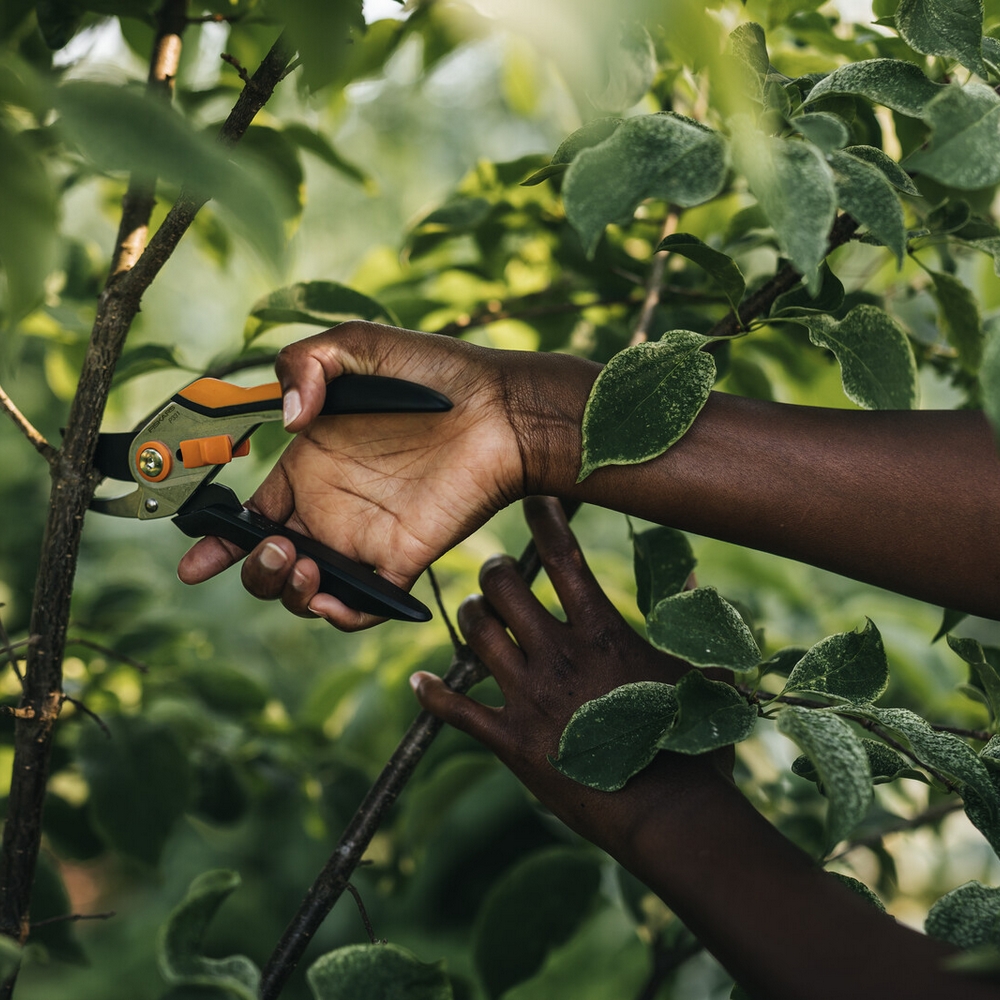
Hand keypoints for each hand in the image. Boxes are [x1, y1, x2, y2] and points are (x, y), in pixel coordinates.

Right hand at [177, 323, 597, 629]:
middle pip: (270, 563)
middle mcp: (332, 508)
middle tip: (278, 546)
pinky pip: (362, 608)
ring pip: (307, 592)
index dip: (218, 542)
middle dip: (254, 570)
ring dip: (286, 592)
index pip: (252, 515)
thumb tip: (287, 425)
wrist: (500, 408)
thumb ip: (304, 364)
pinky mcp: (402, 559)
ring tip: (301, 563)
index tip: (193, 564)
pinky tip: (331, 596)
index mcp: (312, 466)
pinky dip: (338, 616)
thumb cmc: (435, 372)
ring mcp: (366, 537)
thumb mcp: (357, 344)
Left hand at [410, 496, 730, 853]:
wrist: (667, 813)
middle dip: (494, 572)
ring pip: (475, 635)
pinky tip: (418, 681)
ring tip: (476, 615)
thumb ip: (686, 618)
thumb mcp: (701, 671)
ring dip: (470, 617)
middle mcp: (557, 656)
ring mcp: (529, 698)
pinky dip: (432, 694)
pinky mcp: (509, 741)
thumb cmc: (690, 741)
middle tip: (497, 575)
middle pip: (503, 589)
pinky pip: (456, 709)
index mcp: (602, 633)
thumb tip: (687, 574)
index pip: (564, 559)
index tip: (533, 500)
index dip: (544, 521)